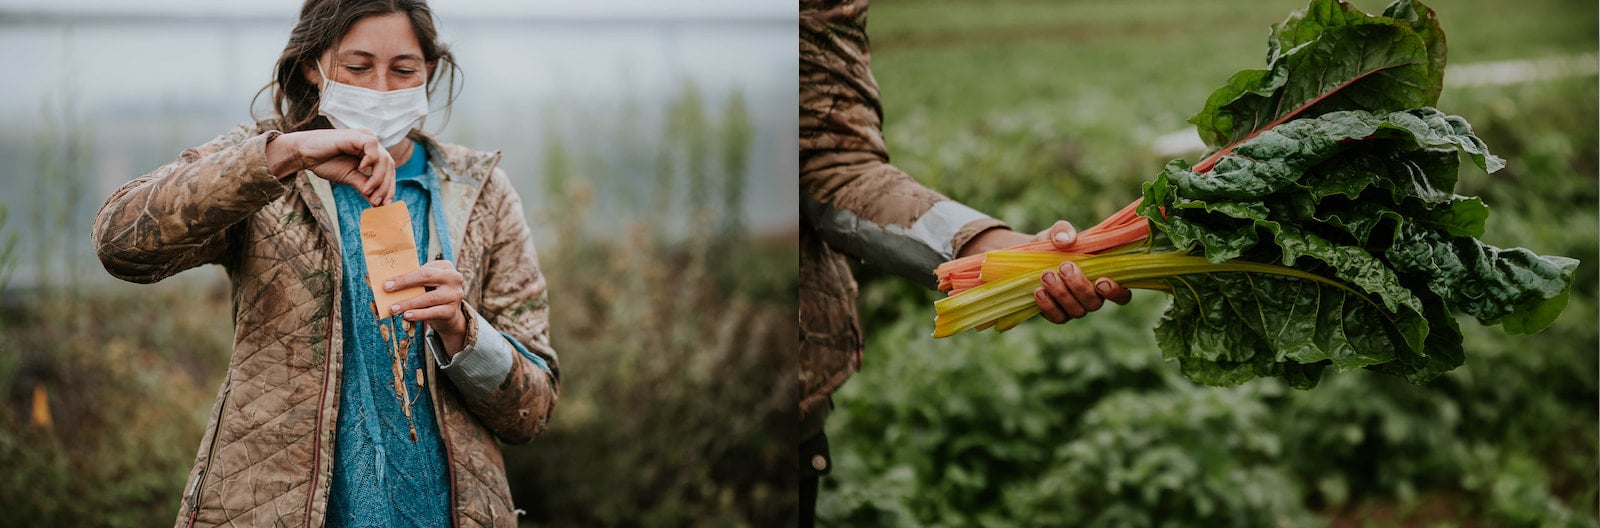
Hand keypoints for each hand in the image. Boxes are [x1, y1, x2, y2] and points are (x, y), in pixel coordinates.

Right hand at [265, 128, 395, 205]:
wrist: (303, 153)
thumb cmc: (325, 162)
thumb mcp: (349, 177)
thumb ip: (365, 186)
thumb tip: (378, 203)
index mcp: (370, 151)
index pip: (388, 168)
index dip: (389, 186)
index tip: (385, 204)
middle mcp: (370, 142)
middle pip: (389, 164)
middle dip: (386, 185)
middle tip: (377, 201)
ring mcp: (364, 137)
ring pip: (384, 158)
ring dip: (378, 178)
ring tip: (367, 190)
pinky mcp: (356, 135)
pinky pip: (372, 146)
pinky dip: (371, 160)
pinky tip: (361, 169)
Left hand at [384, 260, 468, 354]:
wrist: (448, 313)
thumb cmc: (432, 293)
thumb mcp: (427, 283)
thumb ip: (413, 279)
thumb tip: (388, 282)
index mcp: (445, 266)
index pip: (423, 269)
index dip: (404, 276)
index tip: (386, 283)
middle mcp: (454, 278)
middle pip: (427, 277)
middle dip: (405, 283)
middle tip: (387, 289)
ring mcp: (455, 295)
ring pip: (429, 298)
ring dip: (408, 303)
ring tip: (393, 309)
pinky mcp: (452, 311)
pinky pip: (433, 312)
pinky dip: (418, 314)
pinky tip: (406, 315)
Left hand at [1034, 221, 1130, 323]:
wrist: (1030, 257)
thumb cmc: (1054, 245)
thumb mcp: (1058, 233)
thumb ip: (1063, 231)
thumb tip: (1066, 240)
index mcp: (1103, 277)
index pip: (1122, 295)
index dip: (1116, 293)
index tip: (1100, 282)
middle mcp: (1092, 297)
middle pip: (1095, 303)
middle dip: (1079, 286)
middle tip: (1064, 266)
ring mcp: (1075, 307)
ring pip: (1077, 311)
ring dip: (1061, 293)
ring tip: (1046, 275)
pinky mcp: (1057, 314)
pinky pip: (1058, 317)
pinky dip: (1048, 305)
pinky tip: (1039, 291)